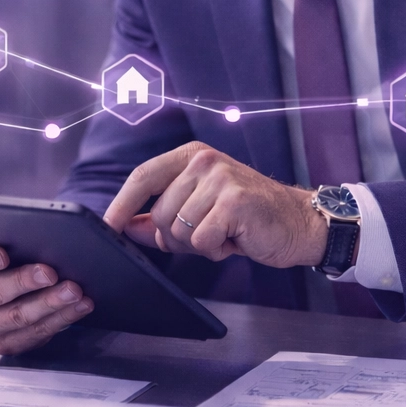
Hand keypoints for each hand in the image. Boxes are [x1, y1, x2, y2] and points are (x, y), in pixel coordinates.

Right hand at [0, 245, 92, 355]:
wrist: (8, 288)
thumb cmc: (6, 258)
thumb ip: (8, 238)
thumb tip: (39, 232)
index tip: (2, 254)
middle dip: (24, 282)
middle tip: (50, 272)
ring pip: (17, 317)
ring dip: (49, 303)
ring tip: (74, 290)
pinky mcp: (3, 344)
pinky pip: (35, 333)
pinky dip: (62, 318)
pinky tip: (80, 305)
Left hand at [102, 142, 327, 268]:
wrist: (298, 223)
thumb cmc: (248, 218)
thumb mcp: (200, 211)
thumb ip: (162, 217)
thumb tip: (127, 226)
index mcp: (191, 156)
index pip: (143, 175)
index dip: (122, 203)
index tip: (107, 226)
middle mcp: (204, 160)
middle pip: (159, 213)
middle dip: (175, 237)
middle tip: (207, 236)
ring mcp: (220, 178)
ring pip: (178, 229)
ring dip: (199, 245)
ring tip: (225, 235)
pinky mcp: (234, 202)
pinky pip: (201, 241)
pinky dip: (215, 251)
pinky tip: (236, 240)